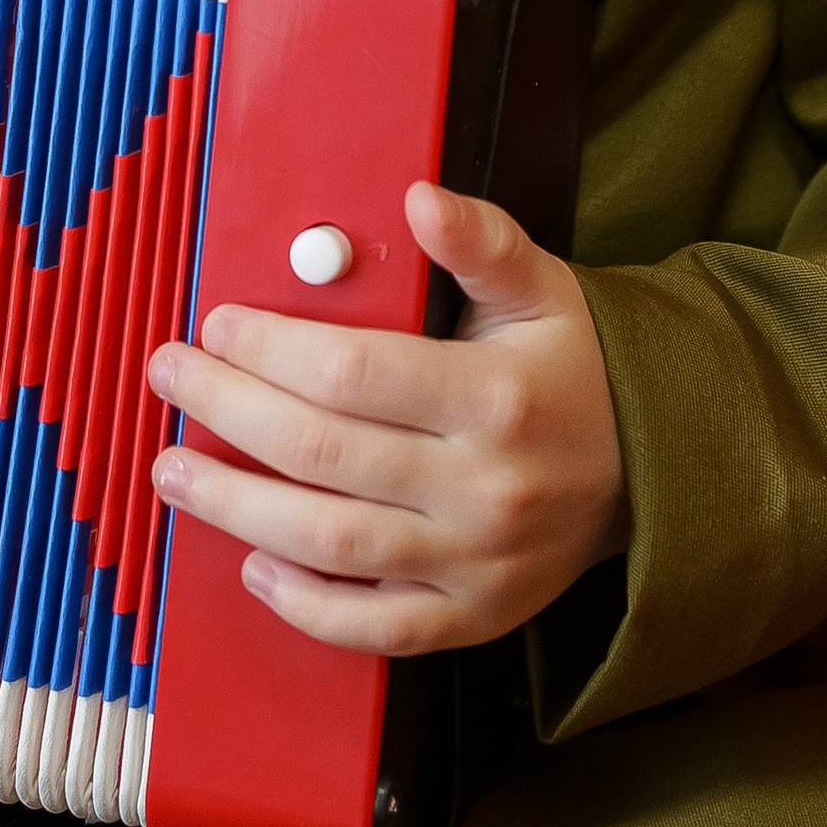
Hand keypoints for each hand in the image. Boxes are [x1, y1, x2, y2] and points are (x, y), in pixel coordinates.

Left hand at [148, 182, 627, 654]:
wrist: (657, 469)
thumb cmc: (578, 367)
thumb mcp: (542, 289)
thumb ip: (479, 242)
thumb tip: (418, 198)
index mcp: (496, 398)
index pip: (353, 374)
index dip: (271, 347)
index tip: (218, 323)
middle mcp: (484, 489)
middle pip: (322, 454)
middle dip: (226, 410)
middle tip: (169, 376)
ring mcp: (476, 564)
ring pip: (330, 545)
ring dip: (235, 509)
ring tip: (173, 467)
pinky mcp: (474, 618)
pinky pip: (374, 628)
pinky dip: (305, 606)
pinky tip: (253, 564)